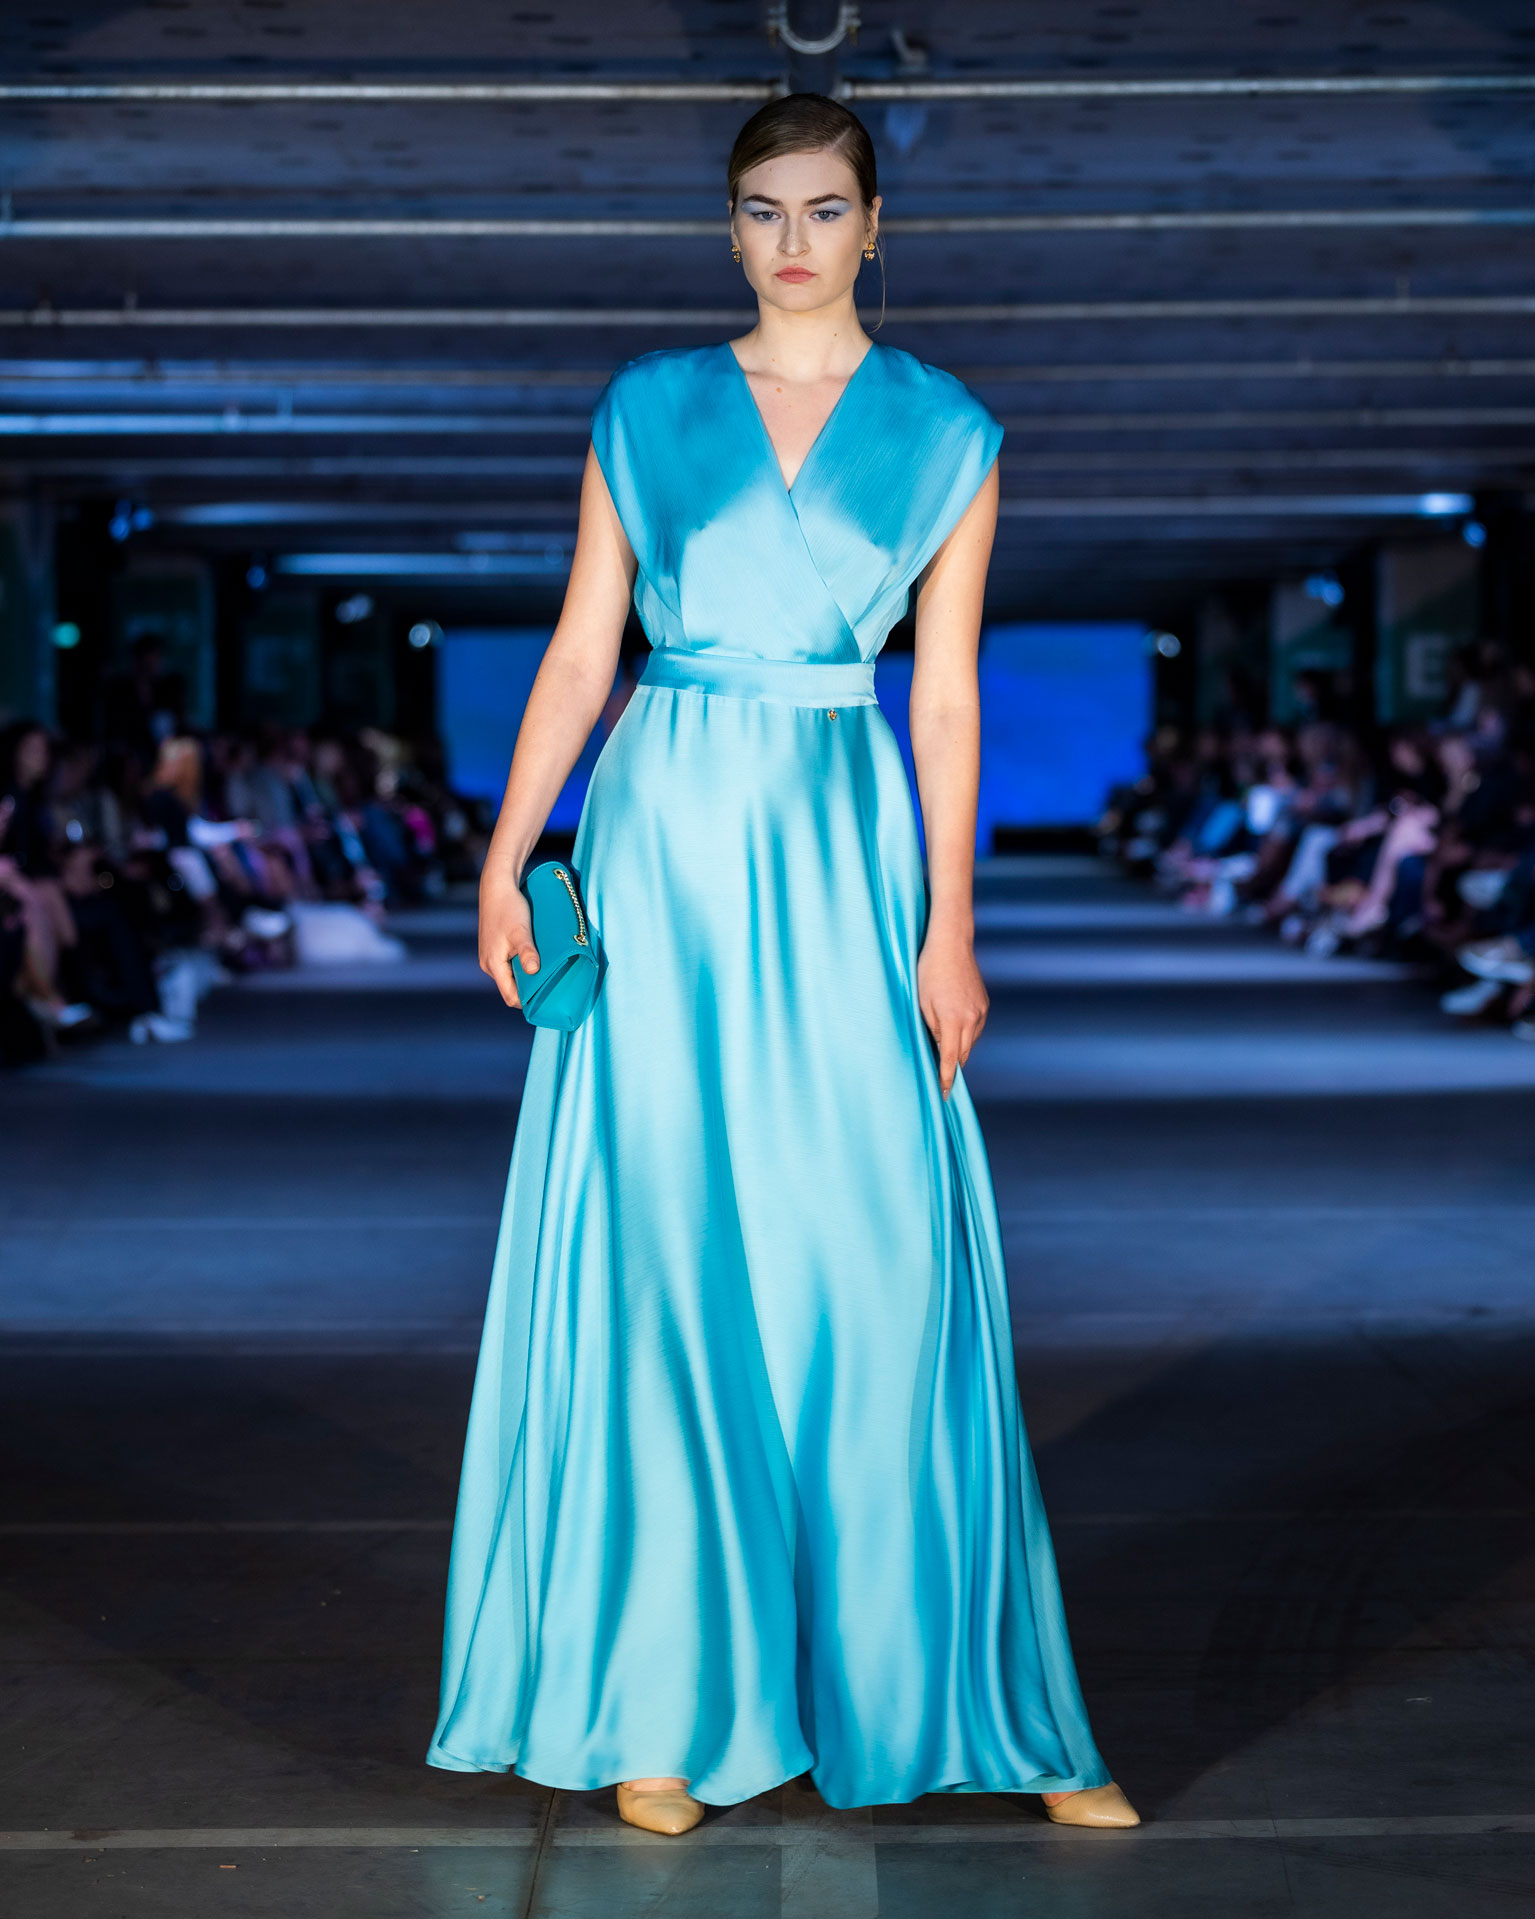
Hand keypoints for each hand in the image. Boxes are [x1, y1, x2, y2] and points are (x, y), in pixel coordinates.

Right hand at [479, 863, 539, 1007]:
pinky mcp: (494, 948)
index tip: (547, 1000)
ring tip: (546, 970)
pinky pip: (508, 964)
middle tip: (552, 986)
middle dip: (529, 989)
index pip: (510, 997)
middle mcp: (488, 964)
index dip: (528, 1002)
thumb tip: (533, 971)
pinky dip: (521, 965)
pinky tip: (535, 958)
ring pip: (510, 975)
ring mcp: (490, 956)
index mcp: (493, 964)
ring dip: (526, 975)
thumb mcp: (521, 931)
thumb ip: (527, 952)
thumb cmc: (509, 908)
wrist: (497, 886)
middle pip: (510, 987)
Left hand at [917, 926, 987, 1097]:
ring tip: (945, 1056)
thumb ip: (933, 1029)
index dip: (946, 1078)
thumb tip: (940, 1048)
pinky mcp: (984, 1004)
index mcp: (954, 1020)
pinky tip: (955, 1033)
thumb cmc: (929, 971)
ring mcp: (981, 1011)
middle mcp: (972, 1019)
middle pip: (963, 1054)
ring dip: (959, 1051)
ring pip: (970, 1042)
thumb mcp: (922, 1003)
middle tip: (942, 1080)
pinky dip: (965, 1036)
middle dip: (953, 1068)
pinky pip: (975, 1029)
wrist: (951, 944)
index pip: (950, 1059)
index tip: (944, 1094)